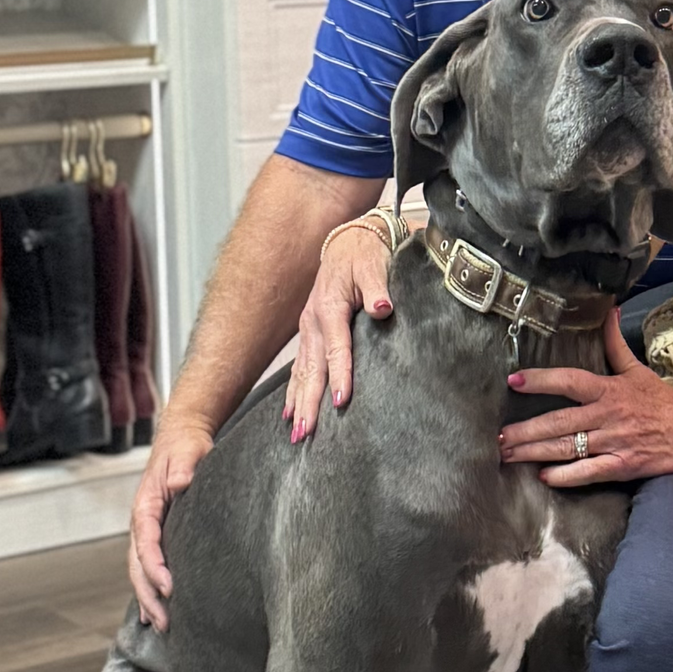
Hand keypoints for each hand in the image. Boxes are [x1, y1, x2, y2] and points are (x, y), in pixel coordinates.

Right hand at [128, 417, 213, 630]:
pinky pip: (149, 568)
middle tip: (165, 622)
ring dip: (149, 599)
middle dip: (149, 595)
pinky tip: (155, 614)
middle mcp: (141, 523)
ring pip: (140, 572)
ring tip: (162, 627)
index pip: (146, 541)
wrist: (180, 439)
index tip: (168, 588)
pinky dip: (151, 591)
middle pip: (138, 565)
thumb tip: (180, 482)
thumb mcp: (187, 450)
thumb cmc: (185, 446)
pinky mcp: (157, 536)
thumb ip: (184, 466)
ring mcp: (146, 532)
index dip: (155, 566)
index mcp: (145, 506)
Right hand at [285, 216, 393, 442]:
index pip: (336, 348)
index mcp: (330, 307)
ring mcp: (308, 329)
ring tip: (297, 432)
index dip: (340, 375)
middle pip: (312, 369)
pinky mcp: (309, 333)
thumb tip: (382, 307)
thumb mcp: (374, 264)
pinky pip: (299, 368)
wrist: (348, 239)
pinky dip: (293, 391)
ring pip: (301, 372)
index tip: (341, 401)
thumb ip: (378, 287)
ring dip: (298, 403)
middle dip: (308, 402)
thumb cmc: (364, 253)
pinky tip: (289, 414)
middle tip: (307, 432)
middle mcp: (313, 322)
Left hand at [498, 311, 672, 486]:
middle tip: (497, 437)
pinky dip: (566, 476)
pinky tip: (544, 476)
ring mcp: (615, 442)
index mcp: (609, 390)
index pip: (570, 381)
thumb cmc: (664, 400)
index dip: (541, 380)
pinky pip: (589, 472)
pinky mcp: (623, 466)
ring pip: (567, 448)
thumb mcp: (637, 369)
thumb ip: (615, 343)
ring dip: (535, 452)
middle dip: (525, 430)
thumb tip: (608, 310)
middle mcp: (608, 416)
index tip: (514, 381)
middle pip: (559, 422)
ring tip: (508, 455)